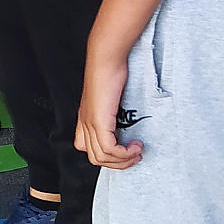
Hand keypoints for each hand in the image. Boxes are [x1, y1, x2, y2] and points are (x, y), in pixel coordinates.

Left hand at [74, 51, 141, 169]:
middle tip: (135, 155)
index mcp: (86, 119)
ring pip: (101, 157)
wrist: (106, 60)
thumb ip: (113, 112)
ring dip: (123, 160)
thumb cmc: (110, 73)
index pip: (87, 149)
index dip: (107, 156)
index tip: (125, 151)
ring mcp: (90, 123)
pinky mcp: (98, 121)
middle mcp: (85, 123)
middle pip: (95, 158)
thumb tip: (126, 123)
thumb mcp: (110, 97)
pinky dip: (124, 153)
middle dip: (118, 163)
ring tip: (138, 150)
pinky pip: (108, 149)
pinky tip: (135, 146)